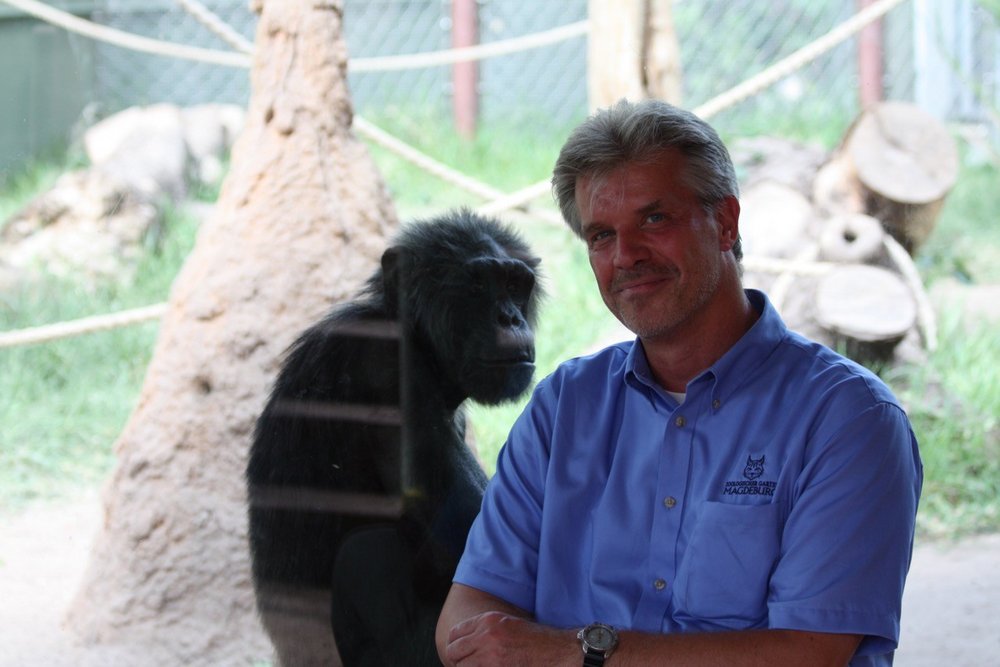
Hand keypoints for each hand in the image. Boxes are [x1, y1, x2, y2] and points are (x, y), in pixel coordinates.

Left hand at [443, 611, 577, 666]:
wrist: (559, 652)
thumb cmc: (537, 641)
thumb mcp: (508, 625)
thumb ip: (485, 631)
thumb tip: (464, 644)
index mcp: (488, 620)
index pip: (455, 633)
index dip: (455, 645)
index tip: (459, 654)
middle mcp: (486, 635)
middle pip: (454, 651)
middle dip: (457, 660)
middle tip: (466, 664)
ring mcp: (490, 655)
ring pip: (461, 666)